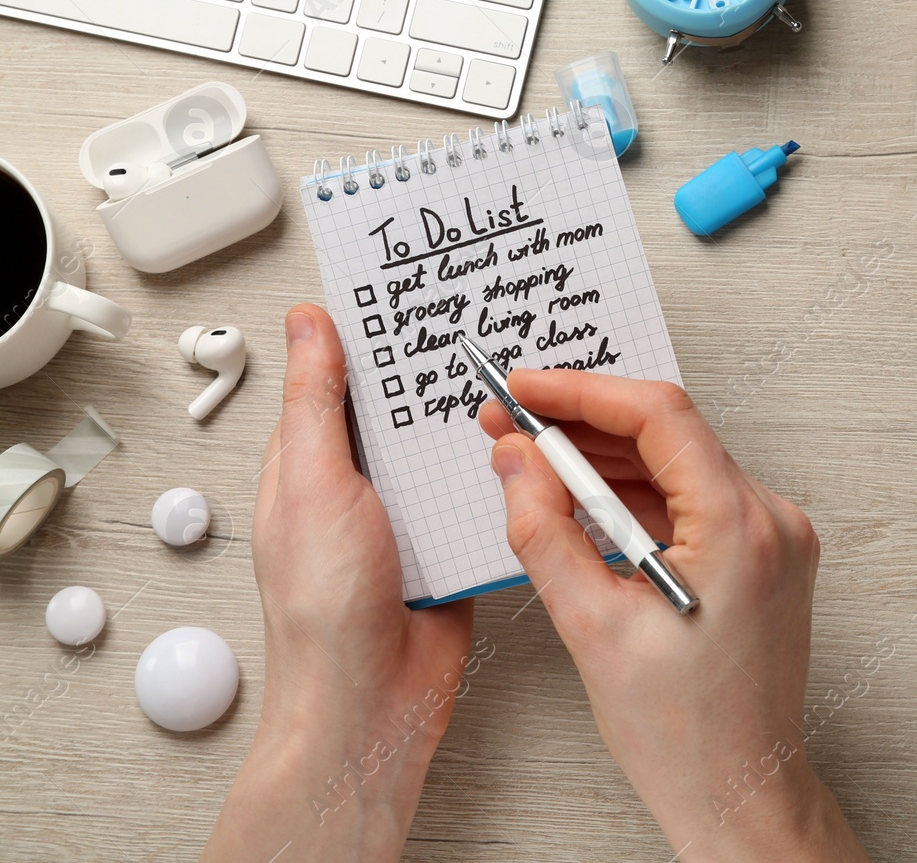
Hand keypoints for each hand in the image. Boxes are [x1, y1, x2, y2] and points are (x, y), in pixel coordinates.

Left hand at [203, 304, 474, 862]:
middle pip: (403, 412)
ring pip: (448, 452)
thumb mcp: (313, 485)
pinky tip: (530, 455)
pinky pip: (482, 499)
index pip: (339, 380)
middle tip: (482, 330)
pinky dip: (503, 480)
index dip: (370, 336)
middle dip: (437, 377)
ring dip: (476, 428)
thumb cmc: (322, 610)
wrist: (373, 702)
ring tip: (517, 383)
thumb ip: (316, 403)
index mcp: (312, 464)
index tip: (408, 293)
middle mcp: (360, 487)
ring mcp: (408, 519)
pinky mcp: (451, 547)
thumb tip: (307, 325)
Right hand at [479, 371, 869, 861]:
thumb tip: (518, 462)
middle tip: (511, 423)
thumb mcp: (591, 627)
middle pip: (669, 434)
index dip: (582, 391)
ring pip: (680, 465)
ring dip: (607, 459)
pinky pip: (694, 500)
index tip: (525, 388)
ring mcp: (775, 536)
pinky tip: (584, 496)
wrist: (739, 789)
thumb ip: (544, 531)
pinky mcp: (765, 554)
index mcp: (740, 527)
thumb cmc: (683, 732)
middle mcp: (771, 520)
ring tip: (534, 457)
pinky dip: (638, 494)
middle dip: (584, 425)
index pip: (659, 415)